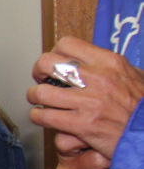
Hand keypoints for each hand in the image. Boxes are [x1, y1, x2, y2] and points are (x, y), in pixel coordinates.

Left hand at [28, 37, 143, 158]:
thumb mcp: (137, 77)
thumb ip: (114, 68)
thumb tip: (96, 62)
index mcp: (110, 62)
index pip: (67, 44)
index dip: (55, 53)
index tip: (54, 63)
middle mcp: (97, 78)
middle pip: (48, 63)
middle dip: (39, 71)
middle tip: (41, 80)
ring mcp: (88, 102)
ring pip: (42, 92)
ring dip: (35, 96)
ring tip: (38, 100)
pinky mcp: (82, 124)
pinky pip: (45, 116)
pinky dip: (38, 116)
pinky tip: (42, 117)